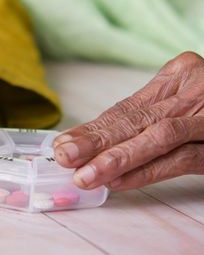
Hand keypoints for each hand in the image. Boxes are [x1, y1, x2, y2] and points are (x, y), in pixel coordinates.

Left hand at [53, 52, 203, 190]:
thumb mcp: (184, 99)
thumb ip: (148, 114)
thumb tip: (95, 141)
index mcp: (179, 74)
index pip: (127, 107)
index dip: (92, 128)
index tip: (63, 142)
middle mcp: (192, 90)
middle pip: (135, 120)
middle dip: (95, 142)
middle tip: (64, 157)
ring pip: (155, 137)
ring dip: (115, 159)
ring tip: (84, 175)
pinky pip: (181, 159)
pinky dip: (147, 171)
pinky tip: (119, 180)